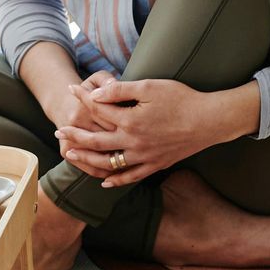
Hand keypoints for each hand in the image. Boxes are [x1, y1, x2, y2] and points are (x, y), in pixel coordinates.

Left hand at [56, 75, 248, 183]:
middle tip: (59, 131)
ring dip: (87, 160)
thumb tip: (95, 95)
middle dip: (74, 136)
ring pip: (108, 163)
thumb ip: (120, 90)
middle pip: (95, 142)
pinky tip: (104, 182)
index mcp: (130, 121)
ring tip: (71, 155)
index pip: (97, 110)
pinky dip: (116, 180)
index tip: (70, 89)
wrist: (210, 121)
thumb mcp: (149, 87)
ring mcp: (144, 157)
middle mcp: (133, 142)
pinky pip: (131, 177)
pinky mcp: (156, 165)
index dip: (82, 98)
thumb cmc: (181, 99)